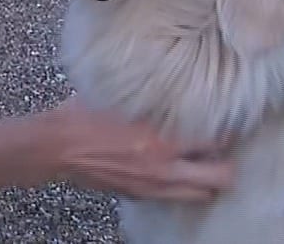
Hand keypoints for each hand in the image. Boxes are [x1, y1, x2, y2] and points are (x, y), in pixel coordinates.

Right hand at [43, 95, 235, 202]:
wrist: (55, 146)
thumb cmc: (83, 115)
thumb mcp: (121, 97)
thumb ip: (152, 99)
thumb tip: (175, 86)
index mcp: (161, 139)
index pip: (216, 141)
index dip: (227, 131)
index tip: (228, 122)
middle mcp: (163, 168)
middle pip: (220, 178)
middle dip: (226, 165)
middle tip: (222, 150)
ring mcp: (153, 187)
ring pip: (201, 195)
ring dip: (206, 181)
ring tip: (203, 164)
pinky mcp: (139, 196)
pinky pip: (174, 198)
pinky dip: (182, 188)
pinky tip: (175, 171)